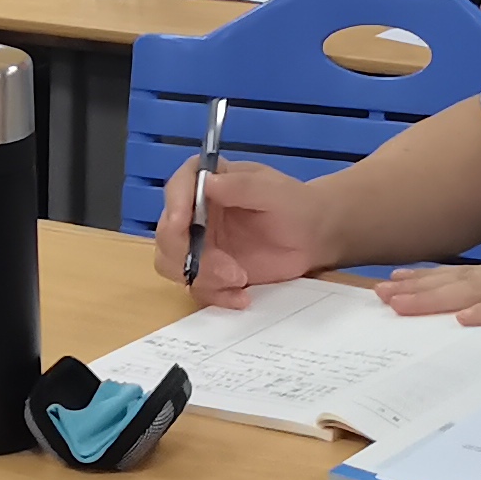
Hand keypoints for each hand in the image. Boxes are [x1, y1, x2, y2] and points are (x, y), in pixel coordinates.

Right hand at [149, 157, 335, 305]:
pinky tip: (242, 296)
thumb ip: (242, 186)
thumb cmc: (296, 205)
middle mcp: (196, 213)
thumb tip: (208, 183)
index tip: (182, 222)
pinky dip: (217, 295)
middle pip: (166, 232)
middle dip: (189, 254)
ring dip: (202, 277)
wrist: (314, 238)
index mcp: (209, 183)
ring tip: (239, 281)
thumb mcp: (274, 191)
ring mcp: (199, 244)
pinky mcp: (209, 271)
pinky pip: (197, 287)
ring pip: (172, 263)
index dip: (174, 204)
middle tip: (227, 269)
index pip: (178, 187)